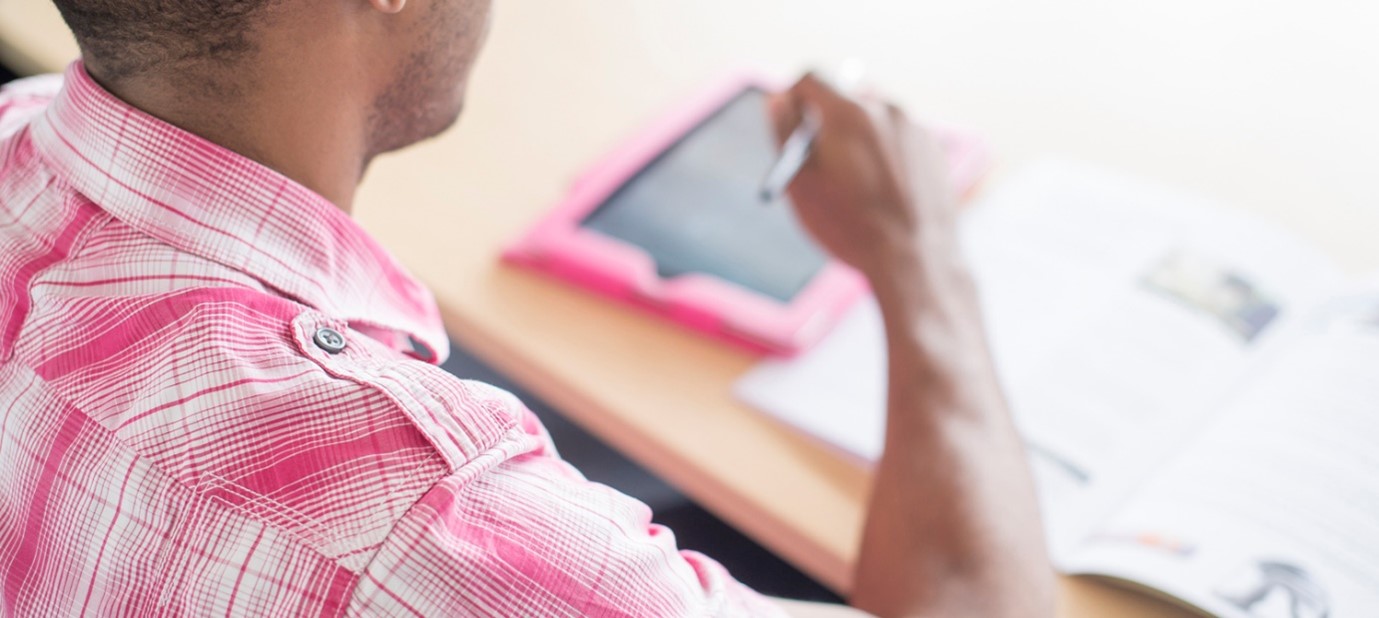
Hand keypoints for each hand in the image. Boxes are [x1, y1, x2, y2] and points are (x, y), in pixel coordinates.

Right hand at [766, 74, 958, 287]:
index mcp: (848, 111)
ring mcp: (914, 126)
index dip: (794, 98)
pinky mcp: (933, 147)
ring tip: (857, 187)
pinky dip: (886, 153)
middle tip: (822, 161)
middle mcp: (886, 108)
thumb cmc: (850, 225)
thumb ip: (783, 132)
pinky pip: (899, 136)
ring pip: (874, 118)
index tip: (792, 124)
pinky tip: (885, 192)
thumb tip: (777, 99)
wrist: (914, 259)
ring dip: (858, 138)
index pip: (811, 77)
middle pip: (845, 96)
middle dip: (828, 121)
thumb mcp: (800, 182)